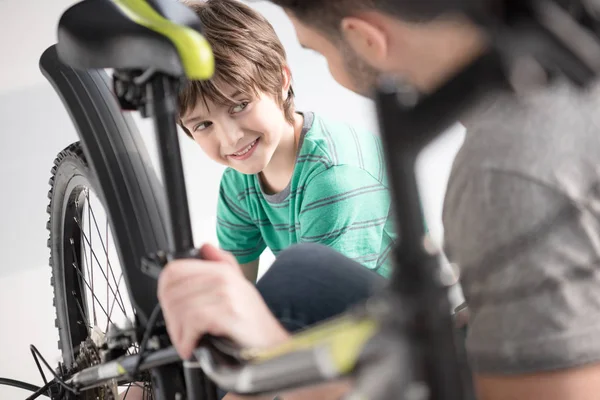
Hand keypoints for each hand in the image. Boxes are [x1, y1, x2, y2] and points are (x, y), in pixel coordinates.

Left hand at [157, 244, 288, 359]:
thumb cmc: (254, 320)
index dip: (163, 290)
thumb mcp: (239, 285)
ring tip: (185, 341)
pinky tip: (192, 346)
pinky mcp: (227, 312)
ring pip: (181, 308)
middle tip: (178, 331)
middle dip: (170, 317)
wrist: (272, 343)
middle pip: (173, 292)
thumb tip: (206, 246)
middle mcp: (222, 278)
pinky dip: (187, 338)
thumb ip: (221, 263)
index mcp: (221, 270)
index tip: (167, 307)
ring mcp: (225, 294)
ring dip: (178, 332)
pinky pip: (193, 321)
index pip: (175, 270)